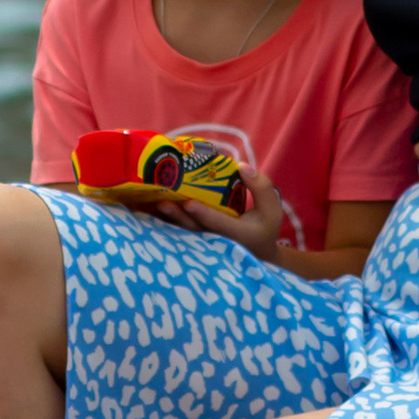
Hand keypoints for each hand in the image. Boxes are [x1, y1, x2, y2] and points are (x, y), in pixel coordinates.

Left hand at [155, 151, 299, 262]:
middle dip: (178, 217)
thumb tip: (241, 166)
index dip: (204, 214)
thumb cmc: (263, 226)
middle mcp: (218, 242)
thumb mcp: (271, 208)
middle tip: (163, 203)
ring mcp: (205, 244)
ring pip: (182, 232)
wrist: (256, 252)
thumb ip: (261, 186)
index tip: (190, 203)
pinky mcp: (195, 241)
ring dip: (166, 220)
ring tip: (150, 204)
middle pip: (194, 230)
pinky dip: (163, 221)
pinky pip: (177, 231)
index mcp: (238, 235)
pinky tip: (147, 208)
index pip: (219, 224)